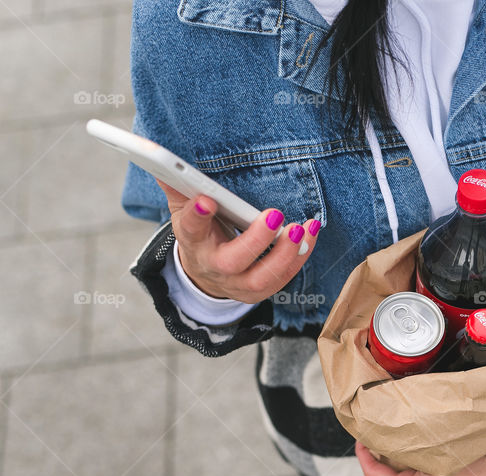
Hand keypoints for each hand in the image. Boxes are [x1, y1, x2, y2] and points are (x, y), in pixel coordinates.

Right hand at [156, 179, 319, 302]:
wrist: (207, 276)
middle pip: (231, 262)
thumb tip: (163, 163)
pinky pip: (284, 277)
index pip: (189, 230)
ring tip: (301, 228)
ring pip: (262, 276)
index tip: (206, 199)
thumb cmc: (201, 236)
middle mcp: (214, 267)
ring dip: (285, 253)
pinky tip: (309, 235)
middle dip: (255, 240)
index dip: (196, 216)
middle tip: (274, 215)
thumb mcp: (184, 212)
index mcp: (193, 243)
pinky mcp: (260, 290)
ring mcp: (238, 284)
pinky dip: (299, 256)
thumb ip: (179, 188)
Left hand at [355, 441, 485, 475]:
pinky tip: (445, 456)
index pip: (375, 474)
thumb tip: (396, 427)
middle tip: (392, 433)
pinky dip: (434, 472)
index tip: (362, 437)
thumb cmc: (480, 464)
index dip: (364, 454)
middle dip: (393, 456)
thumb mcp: (441, 449)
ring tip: (419, 441)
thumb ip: (415, 443)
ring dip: (415, 464)